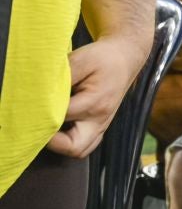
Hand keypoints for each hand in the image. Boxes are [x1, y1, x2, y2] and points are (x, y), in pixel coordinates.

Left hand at [47, 36, 147, 157]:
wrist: (125, 59)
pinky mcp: (100, 125)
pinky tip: (59, 128)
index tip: (29, 108)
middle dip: (52, 142)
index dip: (42, 115)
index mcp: (95, 103)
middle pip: (74, 147)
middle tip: (38, 125)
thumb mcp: (81, 59)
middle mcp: (100, 119)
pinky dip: (69, 142)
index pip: (61, 118)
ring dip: (61, 145)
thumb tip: (41, 92)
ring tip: (48, 128)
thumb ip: (61, 77)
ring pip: (80, 150)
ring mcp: (101, 125)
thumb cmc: (103, 58)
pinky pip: (85, 145)